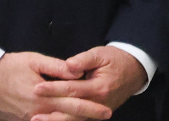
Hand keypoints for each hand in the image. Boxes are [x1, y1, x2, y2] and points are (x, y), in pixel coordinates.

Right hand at [0, 51, 111, 120]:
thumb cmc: (8, 66)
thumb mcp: (34, 61)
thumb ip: (58, 67)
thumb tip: (78, 72)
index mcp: (43, 97)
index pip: (73, 104)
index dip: (91, 108)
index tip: (106, 110)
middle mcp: (37, 112)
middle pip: (67, 118)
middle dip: (87, 117)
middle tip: (105, 115)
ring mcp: (27, 120)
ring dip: (70, 120)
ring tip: (86, 118)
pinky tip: (61, 118)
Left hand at [31, 46, 147, 120]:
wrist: (135, 70)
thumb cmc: (116, 59)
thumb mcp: (100, 54)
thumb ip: (83, 60)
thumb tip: (68, 65)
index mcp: (99, 87)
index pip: (72, 89)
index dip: (54, 89)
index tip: (37, 88)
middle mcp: (99, 103)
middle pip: (72, 112)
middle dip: (52, 113)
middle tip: (33, 114)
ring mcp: (99, 112)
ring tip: (38, 120)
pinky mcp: (97, 114)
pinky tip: (53, 120)